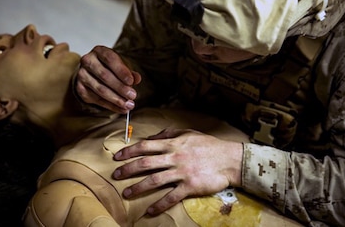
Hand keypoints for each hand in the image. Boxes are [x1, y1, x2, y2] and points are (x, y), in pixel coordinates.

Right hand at [75, 46, 140, 112]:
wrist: (92, 72)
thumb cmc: (109, 66)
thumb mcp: (120, 65)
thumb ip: (129, 71)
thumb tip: (137, 79)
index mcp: (99, 51)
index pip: (110, 59)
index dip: (121, 71)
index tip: (131, 81)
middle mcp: (87, 61)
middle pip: (104, 76)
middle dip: (120, 87)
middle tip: (132, 96)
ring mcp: (82, 75)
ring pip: (100, 89)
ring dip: (116, 99)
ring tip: (128, 105)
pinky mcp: (80, 89)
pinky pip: (97, 99)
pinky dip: (111, 106)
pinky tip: (121, 109)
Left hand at [113, 129, 242, 214]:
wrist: (229, 159)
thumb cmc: (208, 145)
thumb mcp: (188, 133)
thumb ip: (169, 134)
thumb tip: (152, 136)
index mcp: (173, 144)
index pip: (145, 146)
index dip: (129, 151)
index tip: (117, 156)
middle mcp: (174, 157)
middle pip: (145, 163)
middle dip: (128, 169)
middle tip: (116, 175)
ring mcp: (181, 172)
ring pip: (155, 180)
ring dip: (138, 187)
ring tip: (127, 193)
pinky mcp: (190, 186)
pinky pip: (171, 197)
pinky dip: (160, 204)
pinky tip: (150, 211)